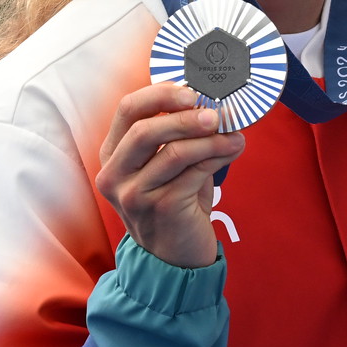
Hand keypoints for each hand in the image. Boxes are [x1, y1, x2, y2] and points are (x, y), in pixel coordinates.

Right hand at [95, 83, 245, 268]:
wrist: (175, 255)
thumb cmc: (175, 201)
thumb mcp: (168, 164)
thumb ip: (180, 135)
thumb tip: (214, 103)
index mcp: (113, 155)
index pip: (127, 110)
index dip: (160, 94)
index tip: (191, 91)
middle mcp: (114, 174)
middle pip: (145, 130)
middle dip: (186, 117)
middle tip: (216, 114)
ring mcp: (134, 194)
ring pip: (174, 152)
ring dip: (211, 139)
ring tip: (233, 135)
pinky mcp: (160, 208)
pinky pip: (194, 172)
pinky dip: (218, 156)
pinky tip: (233, 150)